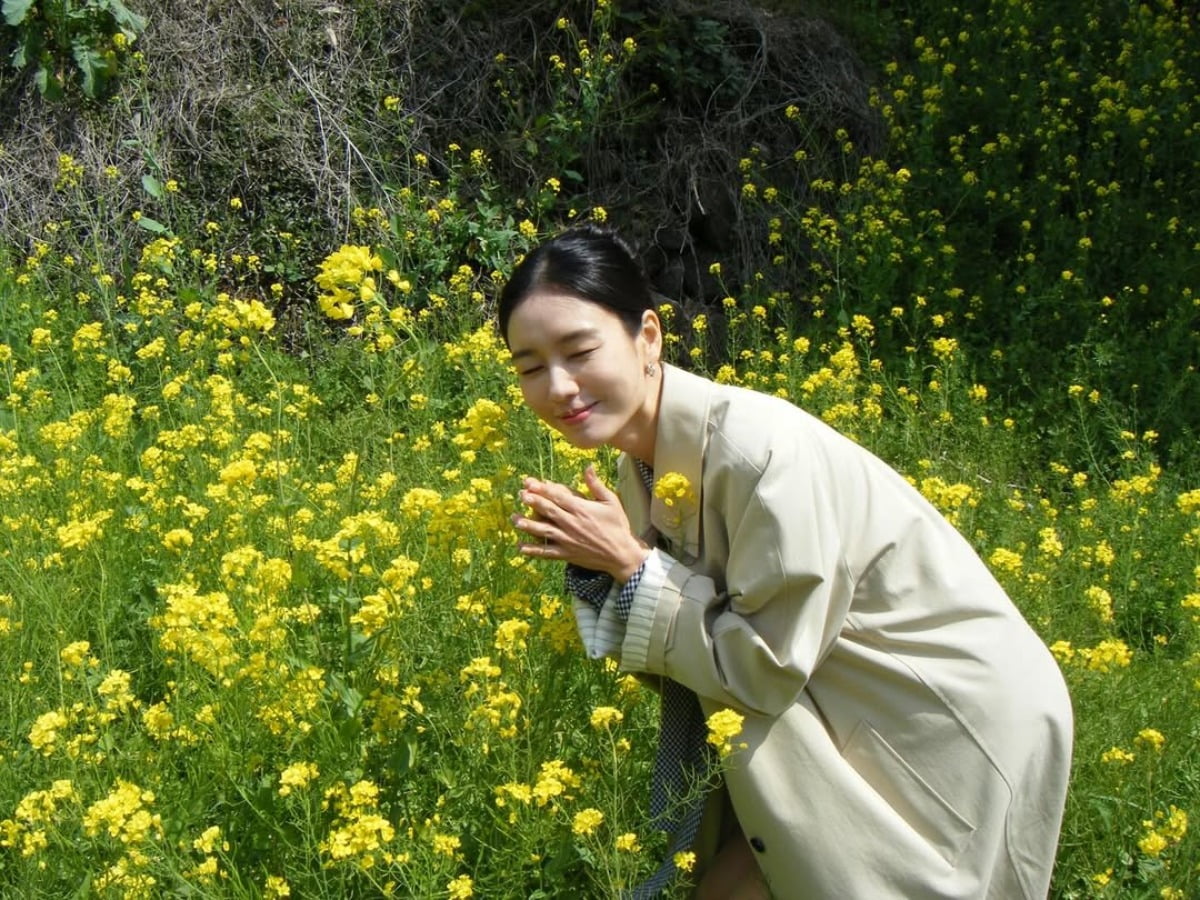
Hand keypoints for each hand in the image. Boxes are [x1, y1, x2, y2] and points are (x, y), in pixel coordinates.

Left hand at [511, 465, 649, 580]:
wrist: (622, 555)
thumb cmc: (618, 526)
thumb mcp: (611, 502)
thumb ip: (596, 485)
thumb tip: (588, 466)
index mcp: (582, 509)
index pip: (558, 496)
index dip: (542, 489)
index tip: (530, 482)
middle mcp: (572, 524)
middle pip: (548, 511)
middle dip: (532, 502)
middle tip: (520, 494)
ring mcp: (568, 540)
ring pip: (543, 531)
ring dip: (528, 525)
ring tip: (514, 519)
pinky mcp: (566, 554)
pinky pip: (547, 552)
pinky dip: (533, 550)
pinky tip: (520, 547)